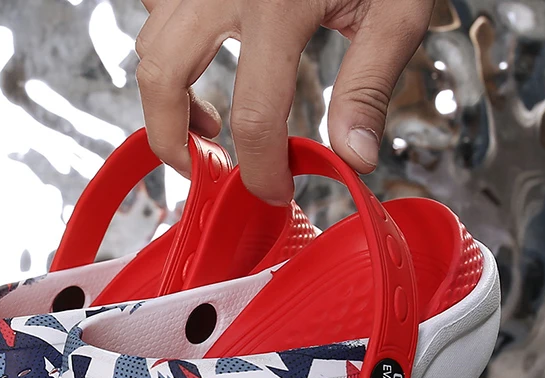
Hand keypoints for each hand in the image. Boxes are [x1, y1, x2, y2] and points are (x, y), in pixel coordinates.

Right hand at [136, 0, 433, 203]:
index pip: (254, 117)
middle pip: (162, 79)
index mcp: (278, 3)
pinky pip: (158, 12)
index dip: (261, 171)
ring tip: (207, 124)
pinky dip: (168, 50)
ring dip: (167, 99)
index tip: (275, 191)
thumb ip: (369, 85)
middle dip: (172, 142)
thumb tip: (352, 158)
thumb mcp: (396, 9)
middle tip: (202, 169)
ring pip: (149, 46)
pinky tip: (202, 65)